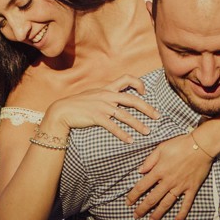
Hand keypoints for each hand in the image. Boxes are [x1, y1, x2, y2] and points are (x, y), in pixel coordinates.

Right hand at [42, 75, 159, 143]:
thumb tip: (117, 98)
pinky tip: (130, 140)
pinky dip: (122, 134)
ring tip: (147, 132)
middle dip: (147, 108)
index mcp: (107, 88)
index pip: (126, 79)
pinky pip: (113, 126)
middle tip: (157, 116)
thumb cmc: (78, 104)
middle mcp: (106, 95)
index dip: (138, 84)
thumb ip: (106, 95)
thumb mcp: (93, 94)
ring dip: (138, 124)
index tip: (145, 92)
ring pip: (125, 115)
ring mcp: (101, 106)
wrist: (62, 111)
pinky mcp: (96, 117)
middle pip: (132, 99)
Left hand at [126, 133, 212, 219]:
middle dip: (142, 209)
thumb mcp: (161, 148)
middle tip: (136, 216)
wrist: (201, 145)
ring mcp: (180, 186)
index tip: (128, 202)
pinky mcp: (191, 188)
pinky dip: (181, 214)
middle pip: (152, 198)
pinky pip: (186, 204)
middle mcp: (168, 181)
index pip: (142, 186)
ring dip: (158, 214)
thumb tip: (139, 171)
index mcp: (159, 171)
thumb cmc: (180, 144)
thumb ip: (149, 160)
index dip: (133, 195)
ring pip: (166, 204)